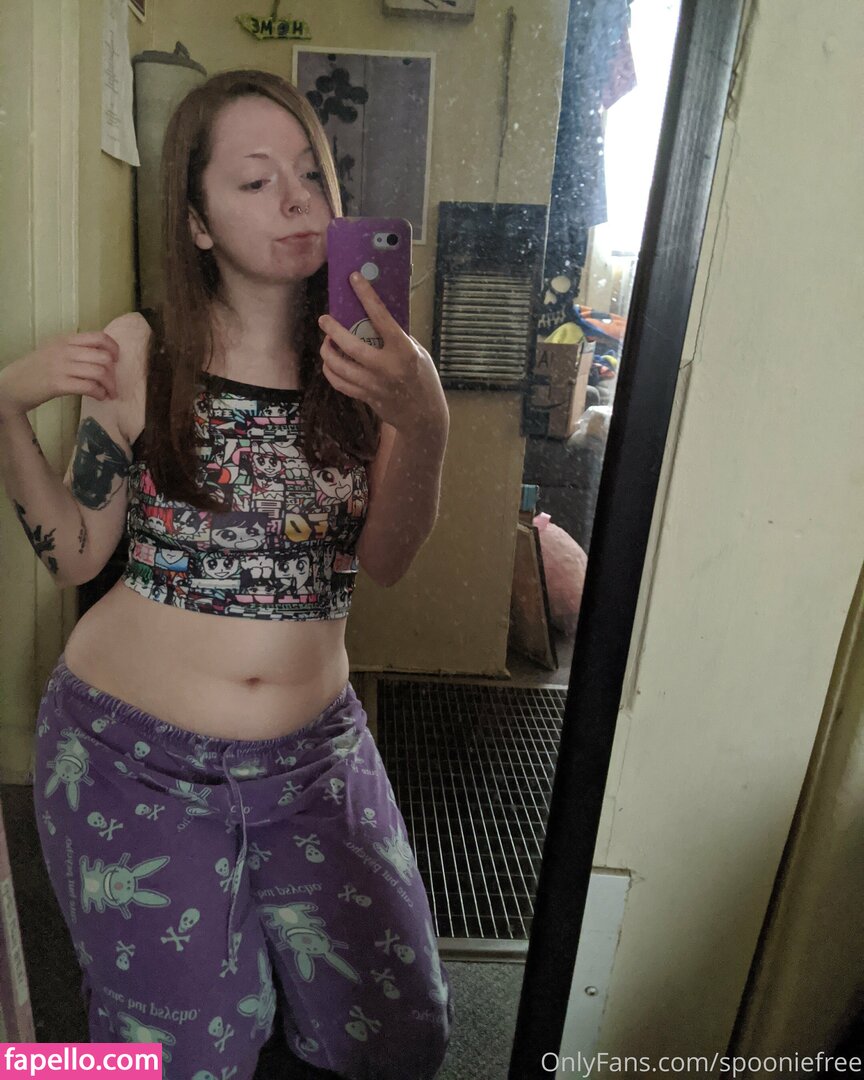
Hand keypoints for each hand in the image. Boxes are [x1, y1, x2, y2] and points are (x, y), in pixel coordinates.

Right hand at [0, 332, 119, 418]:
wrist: (11, 385)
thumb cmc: (35, 370)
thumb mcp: (54, 351)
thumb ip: (74, 350)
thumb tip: (103, 356)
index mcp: (65, 340)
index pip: (98, 337)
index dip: (113, 348)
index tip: (117, 360)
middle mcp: (64, 350)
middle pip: (103, 357)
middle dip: (114, 373)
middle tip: (113, 384)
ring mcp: (61, 367)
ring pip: (99, 372)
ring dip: (110, 386)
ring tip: (109, 393)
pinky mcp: (58, 384)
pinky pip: (89, 387)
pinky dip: (99, 393)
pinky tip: (100, 397)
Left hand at [318, 273, 448, 435]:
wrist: (423, 415)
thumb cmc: (423, 378)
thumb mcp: (418, 353)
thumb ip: (398, 338)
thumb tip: (374, 317)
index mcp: (403, 350)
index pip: (381, 317)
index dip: (366, 295)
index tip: (354, 279)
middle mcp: (387, 367)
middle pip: (351, 345)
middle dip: (333, 330)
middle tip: (324, 319)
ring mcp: (374, 385)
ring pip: (339, 366)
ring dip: (327, 351)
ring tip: (326, 342)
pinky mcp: (365, 397)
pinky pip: (339, 383)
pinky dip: (330, 371)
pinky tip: (329, 363)